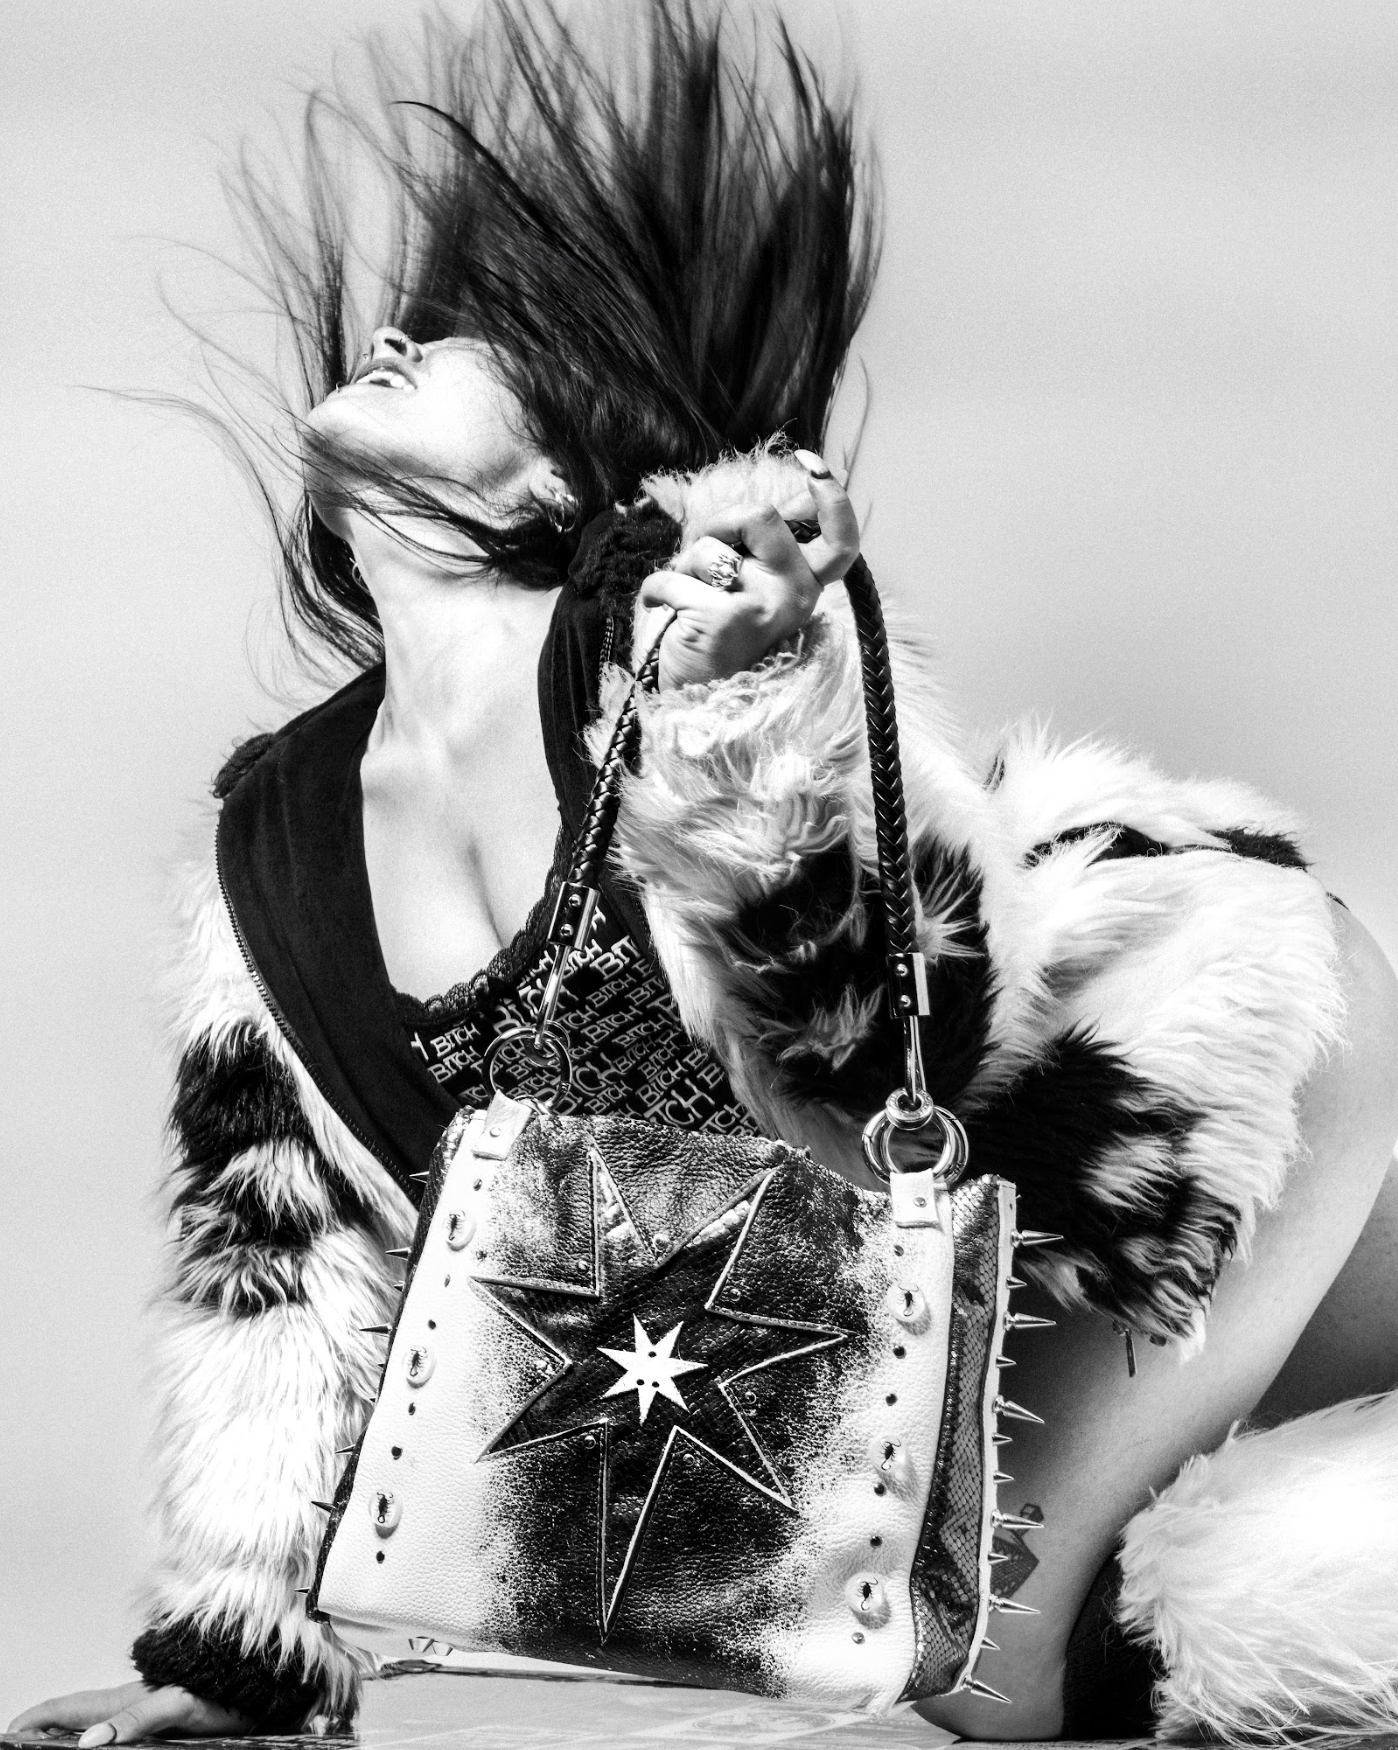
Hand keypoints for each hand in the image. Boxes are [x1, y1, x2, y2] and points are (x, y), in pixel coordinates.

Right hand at [8, 1680, 249, 1743]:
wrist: (258, 1679)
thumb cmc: (222, 1690)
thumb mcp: (177, 1705)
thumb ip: (136, 1719)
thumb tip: (89, 1741)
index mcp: (126, 1698)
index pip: (69, 1709)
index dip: (37, 1719)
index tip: (11, 1731)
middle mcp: (131, 1699)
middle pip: (76, 1715)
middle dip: (46, 1729)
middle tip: (23, 1742)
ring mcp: (146, 1705)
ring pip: (96, 1720)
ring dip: (69, 1732)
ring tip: (51, 1745)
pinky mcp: (164, 1713)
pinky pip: (121, 1724)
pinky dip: (100, 1733)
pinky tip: (102, 1740)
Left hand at [637, 449, 858, 688]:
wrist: (698, 697)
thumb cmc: (719, 630)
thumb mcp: (752, 582)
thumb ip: (767, 543)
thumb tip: (797, 495)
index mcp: (807, 583)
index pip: (840, 538)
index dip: (831, 495)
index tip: (811, 464)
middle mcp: (796, 595)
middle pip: (760, 514)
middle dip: (719, 524)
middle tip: (704, 561)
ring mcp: (763, 607)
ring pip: (709, 549)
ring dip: (684, 569)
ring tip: (689, 601)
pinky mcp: (724, 620)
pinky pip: (674, 578)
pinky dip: (657, 590)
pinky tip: (664, 611)